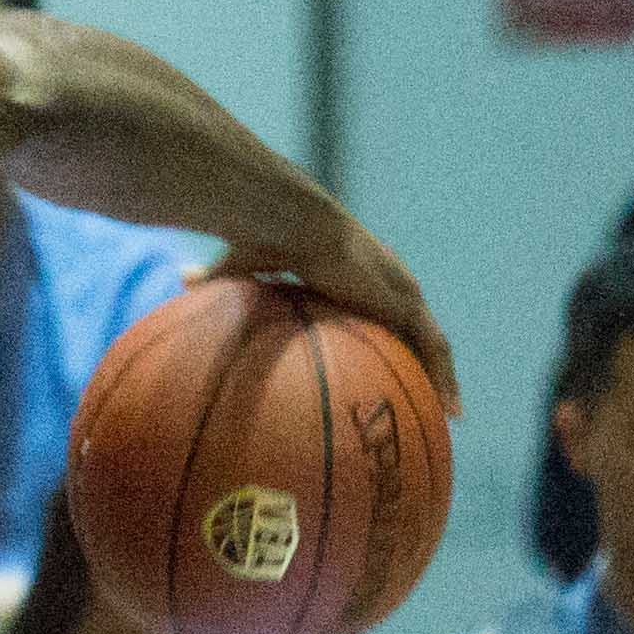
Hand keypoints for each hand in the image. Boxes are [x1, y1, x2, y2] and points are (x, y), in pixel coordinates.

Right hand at [217, 228, 454, 405]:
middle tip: (433, 393)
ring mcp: (399, 291)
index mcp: (353, 273)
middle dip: (426, 359)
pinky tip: (449, 407)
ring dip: (442, 373)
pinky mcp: (404, 301)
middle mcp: (385, 281)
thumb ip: (218, 279)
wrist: (288, 223)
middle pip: (414, 327)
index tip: (390, 357)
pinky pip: (433, 346)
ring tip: (451, 410)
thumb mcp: (239, 265)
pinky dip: (442, 374)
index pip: (379, 308)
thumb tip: (182, 278)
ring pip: (431, 340)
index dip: (387, 332)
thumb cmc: (265, 236)